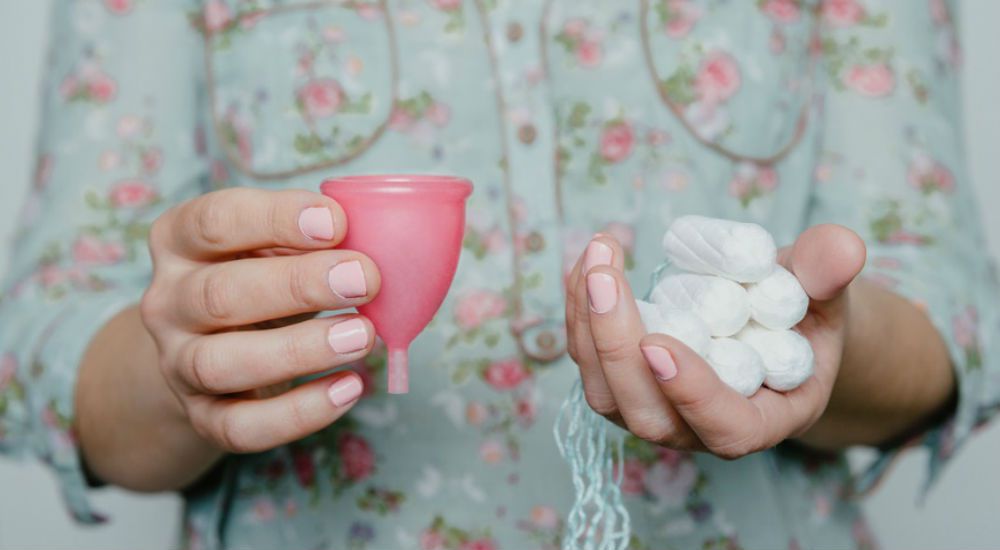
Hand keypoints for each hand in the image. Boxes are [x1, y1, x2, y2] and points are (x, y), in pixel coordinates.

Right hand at [140, 188, 380, 453]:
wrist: (215, 349)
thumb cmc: (262, 277)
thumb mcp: (275, 245)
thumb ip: (311, 239)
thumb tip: (378, 242)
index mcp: (179, 241)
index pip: (214, 221)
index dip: (275, 219)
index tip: (336, 222)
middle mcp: (167, 302)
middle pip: (218, 294)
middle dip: (297, 285)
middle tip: (365, 279)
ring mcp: (178, 364)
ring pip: (220, 363)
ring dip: (297, 350)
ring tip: (363, 336)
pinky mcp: (203, 417)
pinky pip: (242, 426)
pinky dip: (299, 413)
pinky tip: (349, 388)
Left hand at [565, 225, 865, 457]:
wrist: (771, 326)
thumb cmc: (804, 317)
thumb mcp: (826, 295)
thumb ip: (829, 276)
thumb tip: (843, 249)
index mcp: (764, 419)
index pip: (726, 429)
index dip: (692, 394)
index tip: (660, 344)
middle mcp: (700, 428)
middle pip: (646, 413)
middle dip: (617, 345)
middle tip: (607, 277)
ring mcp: (656, 410)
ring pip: (605, 392)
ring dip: (589, 324)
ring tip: (597, 257)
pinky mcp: (624, 384)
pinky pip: (590, 360)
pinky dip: (580, 311)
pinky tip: (587, 264)